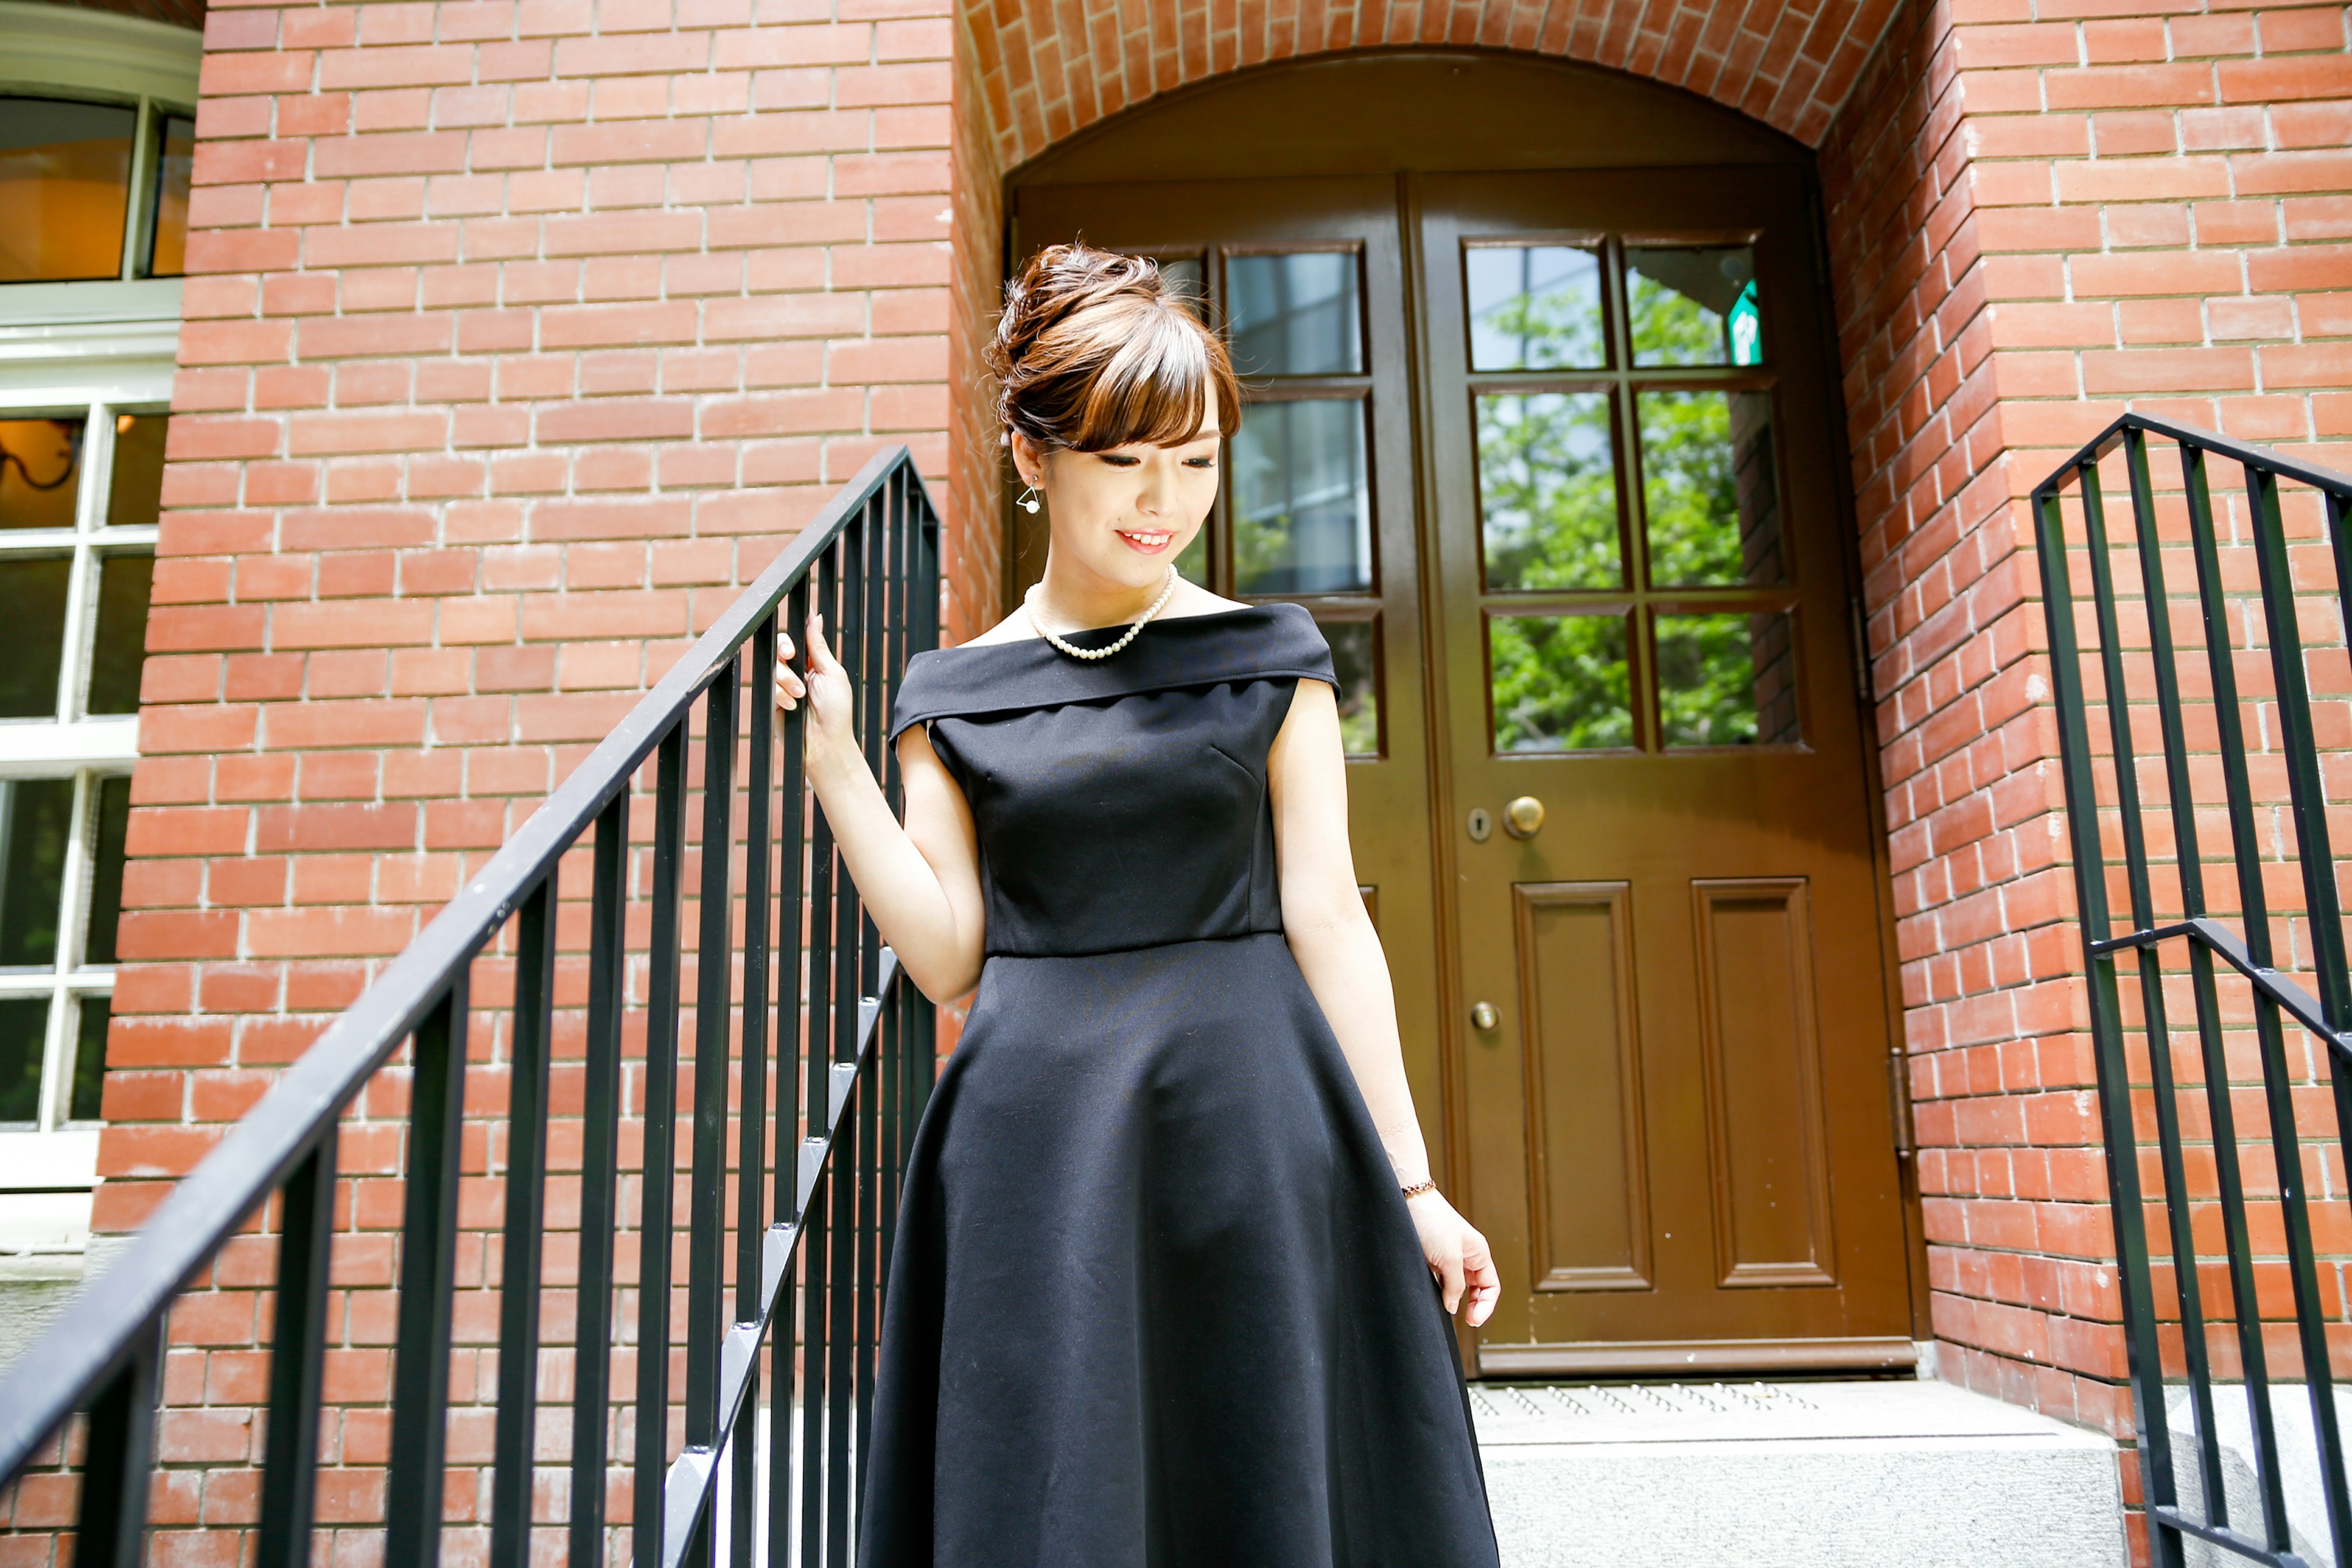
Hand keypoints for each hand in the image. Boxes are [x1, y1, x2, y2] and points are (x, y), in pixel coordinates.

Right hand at [775, 612, 856, 766]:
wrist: (825, 742)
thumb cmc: (836, 710)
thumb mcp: (832, 673)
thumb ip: (818, 646)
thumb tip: (814, 617)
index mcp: (813, 662)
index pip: (797, 639)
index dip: (794, 635)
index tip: (796, 634)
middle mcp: (796, 671)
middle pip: (779, 647)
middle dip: (784, 649)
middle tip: (790, 657)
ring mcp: (783, 685)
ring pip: (772, 666)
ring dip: (786, 679)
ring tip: (800, 696)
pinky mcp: (772, 700)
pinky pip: (767, 686)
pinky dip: (780, 695)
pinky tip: (792, 707)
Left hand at [1407, 1190, 1499, 1327]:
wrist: (1407, 1202)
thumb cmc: (1432, 1222)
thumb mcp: (1449, 1258)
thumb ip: (1455, 1286)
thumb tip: (1454, 1306)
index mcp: (1479, 1253)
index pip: (1491, 1286)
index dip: (1486, 1305)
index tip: (1474, 1320)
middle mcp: (1467, 1256)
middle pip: (1477, 1289)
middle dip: (1473, 1306)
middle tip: (1466, 1321)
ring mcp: (1449, 1259)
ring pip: (1458, 1287)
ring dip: (1455, 1300)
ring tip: (1447, 1309)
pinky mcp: (1432, 1260)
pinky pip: (1441, 1282)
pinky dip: (1440, 1292)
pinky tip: (1435, 1298)